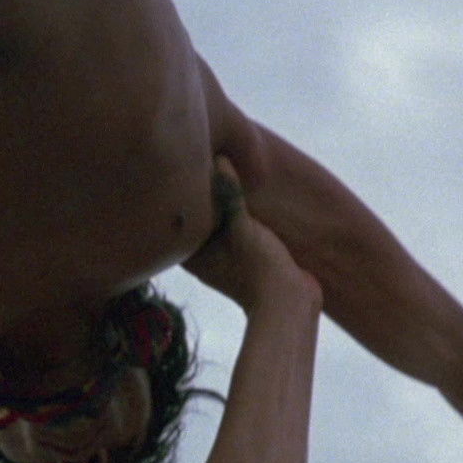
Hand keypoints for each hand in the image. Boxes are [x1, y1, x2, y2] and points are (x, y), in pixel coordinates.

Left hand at [185, 158, 319, 312]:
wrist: (290, 302)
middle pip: (193, 223)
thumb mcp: (242, 225)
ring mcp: (223, 261)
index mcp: (193, 256)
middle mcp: (203, 259)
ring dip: (218, 208)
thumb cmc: (258, 268)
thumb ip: (228, 193)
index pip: (174, 223)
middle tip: (193, 166)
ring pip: (215, 228)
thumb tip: (218, 159)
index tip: (172, 173)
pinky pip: (234, 232)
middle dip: (196, 199)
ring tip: (216, 176)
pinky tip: (241, 198)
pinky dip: (235, 217)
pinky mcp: (244, 260)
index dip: (171, 199)